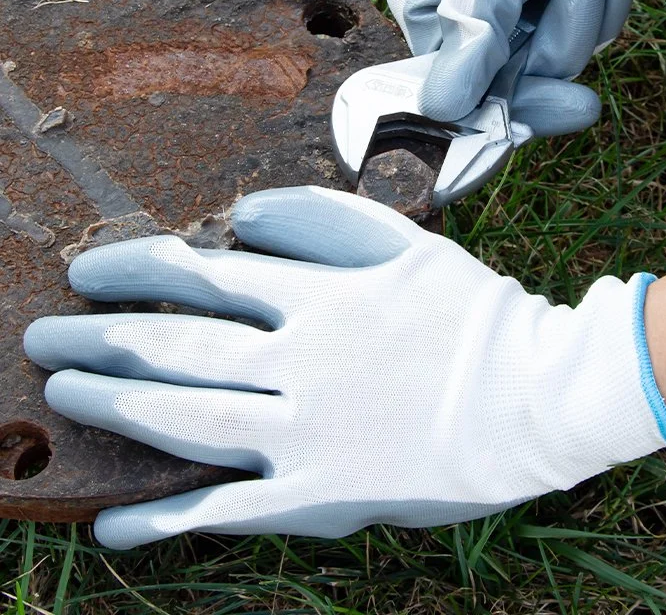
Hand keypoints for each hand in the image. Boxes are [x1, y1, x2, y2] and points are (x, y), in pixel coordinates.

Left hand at [24, 187, 665, 548]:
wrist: (536, 394)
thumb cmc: (473, 312)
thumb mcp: (403, 243)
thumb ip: (322, 218)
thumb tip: (244, 213)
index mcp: (320, 299)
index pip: (205, 278)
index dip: (137, 271)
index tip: (88, 270)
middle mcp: (300, 364)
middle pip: (179, 347)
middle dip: (102, 338)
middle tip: (43, 337)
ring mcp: (308, 435)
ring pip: (188, 419)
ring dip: (117, 405)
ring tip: (63, 393)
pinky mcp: (326, 496)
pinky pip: (234, 512)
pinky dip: (171, 523)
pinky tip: (116, 530)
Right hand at [387, 0, 636, 129]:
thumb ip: (469, 40)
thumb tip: (441, 111)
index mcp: (433, 20)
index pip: (467, 94)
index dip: (517, 106)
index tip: (567, 103)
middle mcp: (470, 28)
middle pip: (522, 81)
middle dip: (565, 38)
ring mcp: (516, 16)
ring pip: (563, 55)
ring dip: (593, 7)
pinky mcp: (555, 1)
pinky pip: (590, 27)